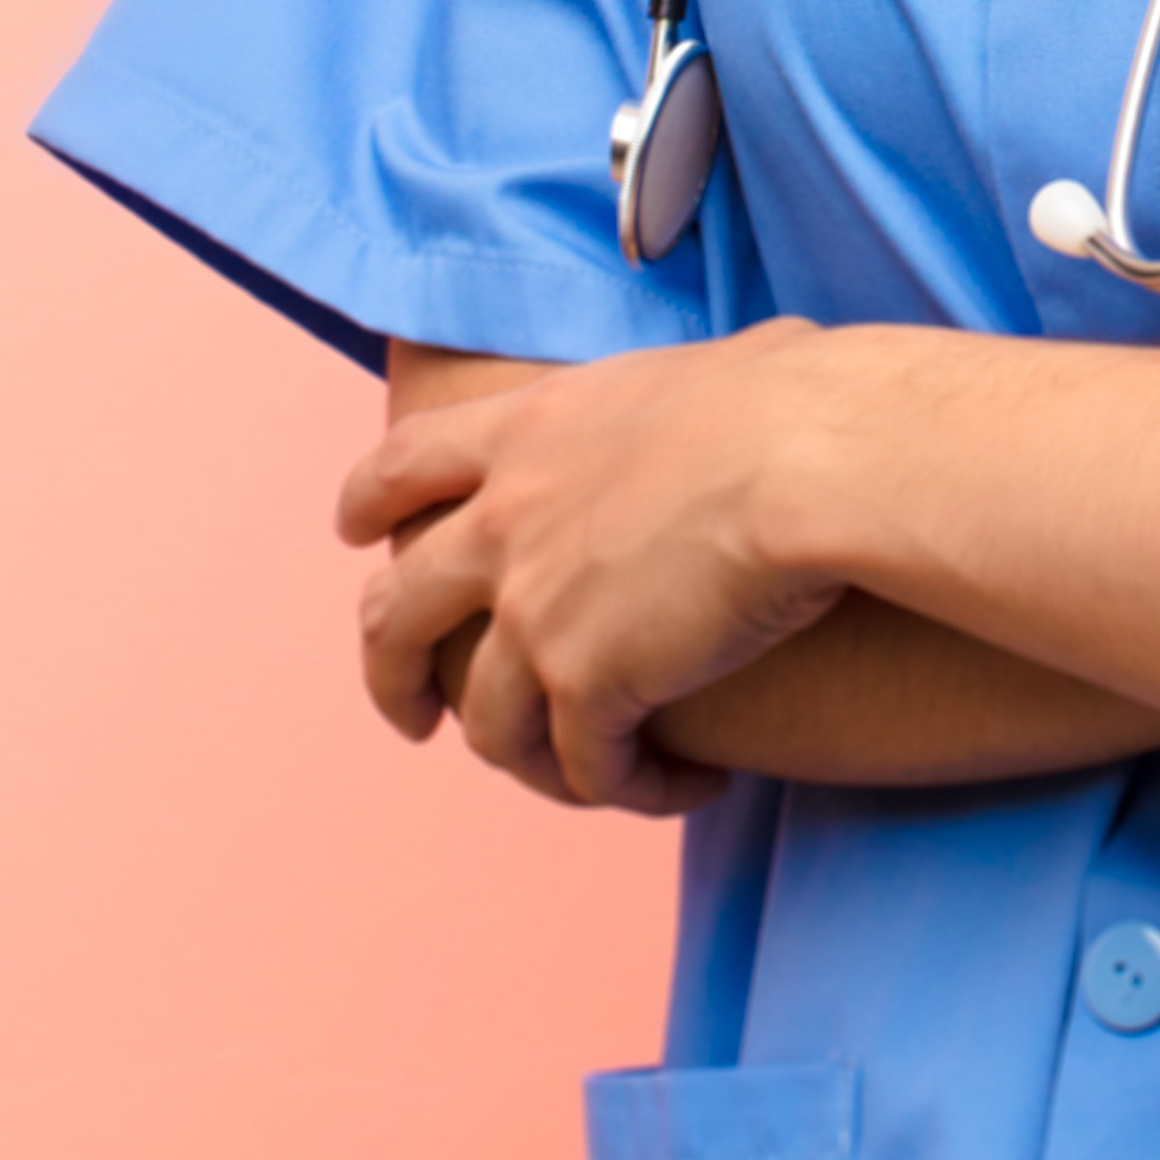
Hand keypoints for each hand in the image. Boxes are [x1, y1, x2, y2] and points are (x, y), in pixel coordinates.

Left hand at [337, 323, 879, 813]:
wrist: (809, 458)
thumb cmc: (794, 399)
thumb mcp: (702, 372)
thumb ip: (684, 401)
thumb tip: (759, 380)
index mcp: (525, 430)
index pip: (403, 464)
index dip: (366, 503)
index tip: (350, 533)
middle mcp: (502, 522)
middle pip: (395, 612)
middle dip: (391, 677)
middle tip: (412, 717)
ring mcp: (530, 609)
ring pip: (484, 721)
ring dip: (528, 760)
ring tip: (586, 775)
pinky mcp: (583, 683)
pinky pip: (583, 767)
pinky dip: (628, 787)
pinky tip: (684, 784)